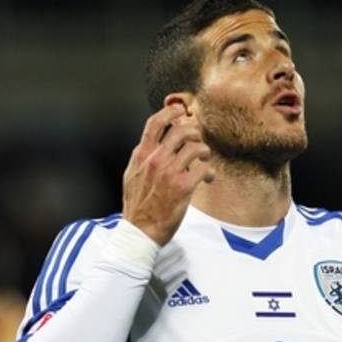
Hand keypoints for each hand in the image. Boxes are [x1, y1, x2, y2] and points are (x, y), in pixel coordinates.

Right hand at [122, 103, 214, 245]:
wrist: (140, 231)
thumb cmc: (137, 206)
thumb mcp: (132, 175)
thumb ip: (143, 157)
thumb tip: (153, 142)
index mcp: (141, 155)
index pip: (155, 123)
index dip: (170, 112)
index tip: (180, 110)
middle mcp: (155, 159)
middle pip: (181, 130)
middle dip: (194, 132)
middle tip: (197, 140)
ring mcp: (169, 172)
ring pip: (196, 147)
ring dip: (204, 151)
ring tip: (204, 159)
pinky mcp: (184, 186)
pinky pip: (204, 168)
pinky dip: (210, 172)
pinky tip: (208, 178)